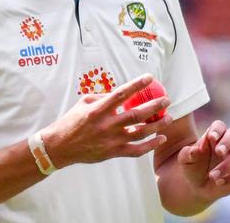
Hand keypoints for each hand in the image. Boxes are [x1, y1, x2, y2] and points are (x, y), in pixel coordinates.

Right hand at [42, 74, 172, 168]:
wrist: (60, 146)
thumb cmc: (72, 121)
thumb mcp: (83, 103)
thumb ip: (103, 97)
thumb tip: (121, 92)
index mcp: (99, 109)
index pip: (122, 94)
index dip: (137, 84)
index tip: (150, 77)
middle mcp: (107, 124)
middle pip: (137, 114)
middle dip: (154, 106)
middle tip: (166, 100)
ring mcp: (111, 140)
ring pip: (140, 132)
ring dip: (157, 125)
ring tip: (169, 117)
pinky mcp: (113, 153)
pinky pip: (136, 150)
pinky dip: (151, 145)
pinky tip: (161, 138)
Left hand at [177, 120, 229, 201]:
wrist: (196, 186)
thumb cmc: (191, 166)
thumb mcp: (184, 160)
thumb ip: (188, 153)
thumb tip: (195, 150)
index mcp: (213, 137)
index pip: (219, 126)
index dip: (217, 130)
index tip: (211, 137)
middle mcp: (226, 145)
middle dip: (227, 142)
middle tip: (219, 152)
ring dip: (226, 165)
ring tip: (211, 176)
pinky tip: (220, 182)